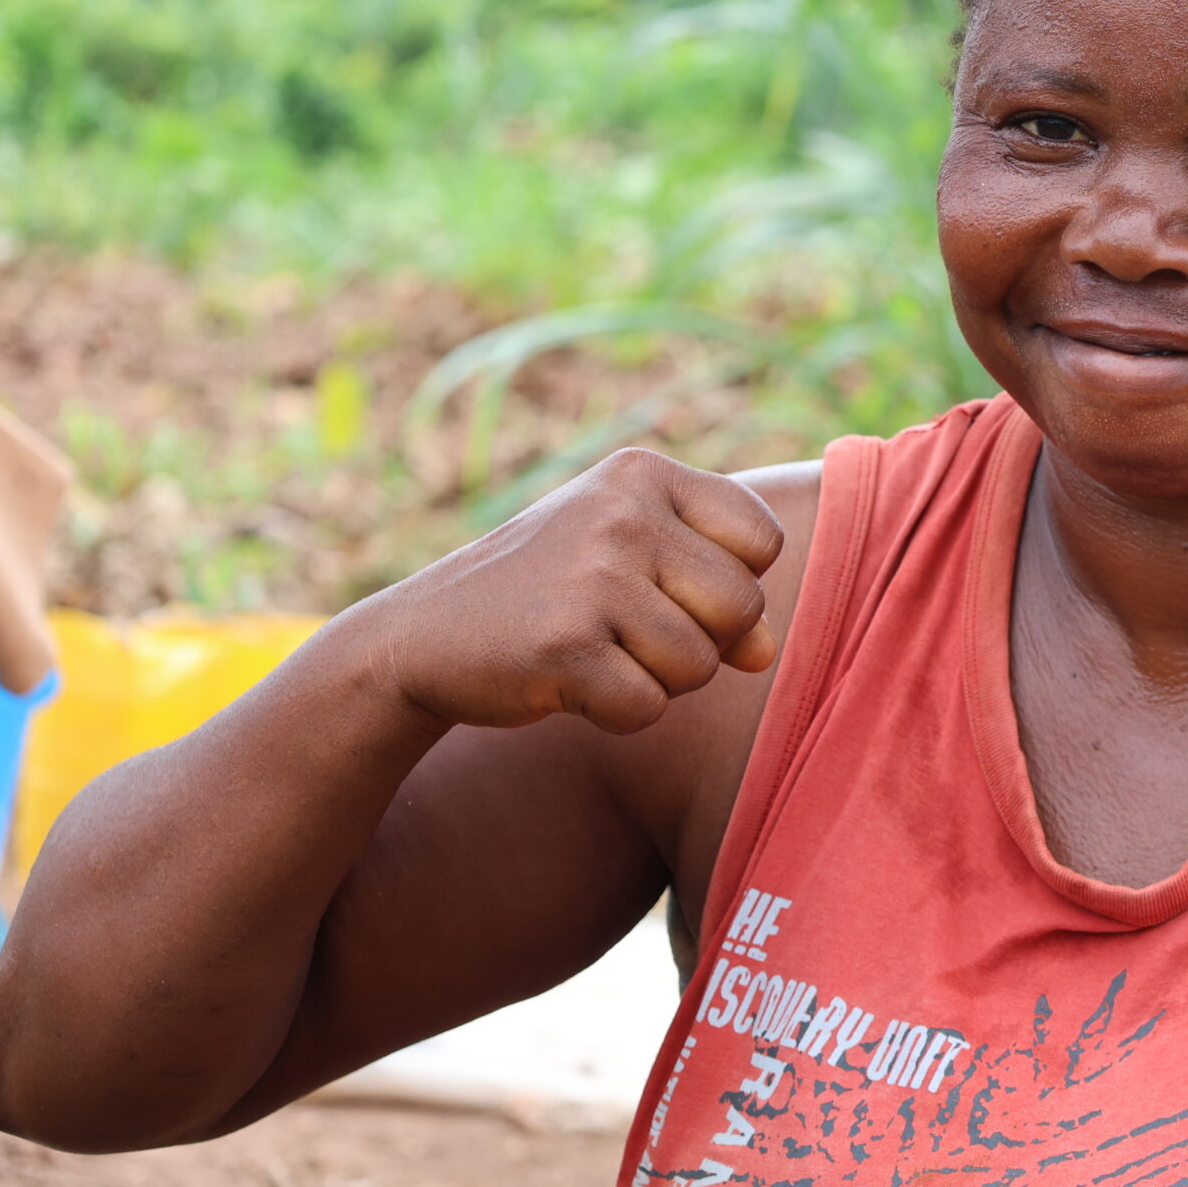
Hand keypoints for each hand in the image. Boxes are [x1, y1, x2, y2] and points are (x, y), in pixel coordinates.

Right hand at [335, 448, 784, 735]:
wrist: (421, 637)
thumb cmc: (549, 595)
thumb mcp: (630, 565)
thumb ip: (712, 594)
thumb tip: (766, 653)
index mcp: (643, 474)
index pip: (762, 541)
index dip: (731, 585)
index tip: (667, 587)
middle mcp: (622, 512)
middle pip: (743, 608)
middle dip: (702, 642)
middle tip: (627, 631)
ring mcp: (591, 577)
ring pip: (701, 666)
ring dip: (656, 681)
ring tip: (593, 651)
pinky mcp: (563, 647)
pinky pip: (648, 708)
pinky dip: (617, 712)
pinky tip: (567, 681)